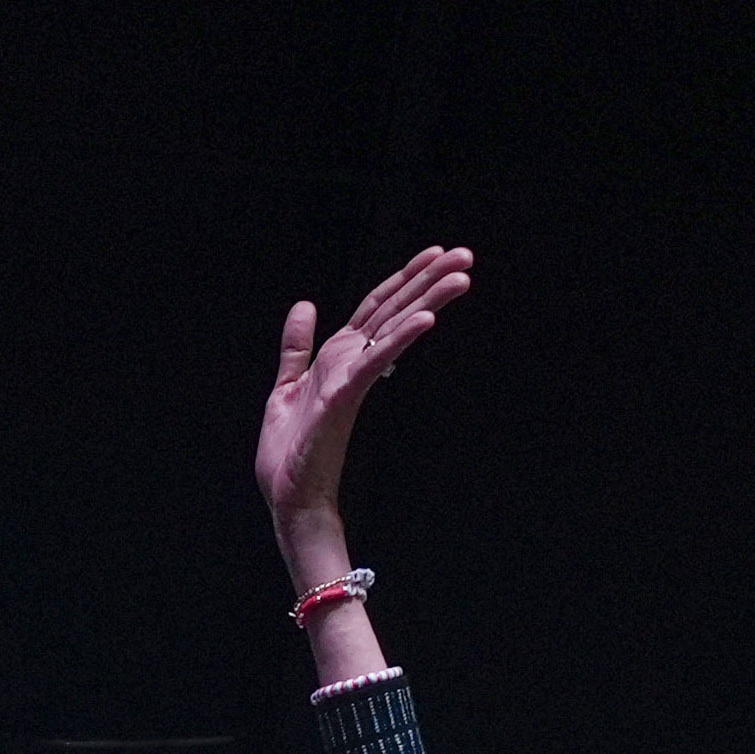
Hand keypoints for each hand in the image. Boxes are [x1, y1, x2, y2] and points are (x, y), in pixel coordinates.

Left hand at [258, 244, 473, 558]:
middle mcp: (352, 364)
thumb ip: (297, 347)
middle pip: (394, 311)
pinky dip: (399, 339)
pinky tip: (424, 319)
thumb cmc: (290, 456)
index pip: (378, 307)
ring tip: (462, 277)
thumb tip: (306, 305)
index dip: (404, 278)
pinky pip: (374, 361)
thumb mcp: (287, 387)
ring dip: (428, 301)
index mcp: (339, 358)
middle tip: (467, 256)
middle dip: (429, 281)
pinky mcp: (344, 398)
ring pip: (394, 330)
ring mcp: (352, 379)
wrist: (288, 499)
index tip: (436, 254)